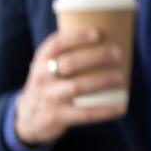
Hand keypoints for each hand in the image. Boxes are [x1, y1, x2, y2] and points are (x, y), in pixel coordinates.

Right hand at [14, 28, 128, 147]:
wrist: (28, 117)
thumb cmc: (51, 82)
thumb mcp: (49, 65)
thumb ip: (70, 52)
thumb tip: (113, 33)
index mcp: (41, 60)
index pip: (55, 44)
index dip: (76, 37)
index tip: (98, 33)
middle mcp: (42, 77)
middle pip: (69, 63)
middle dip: (96, 56)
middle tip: (118, 53)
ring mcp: (49, 98)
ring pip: (77, 86)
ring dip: (102, 80)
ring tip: (121, 77)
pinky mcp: (57, 116)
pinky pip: (84, 114)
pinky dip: (104, 110)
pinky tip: (122, 107)